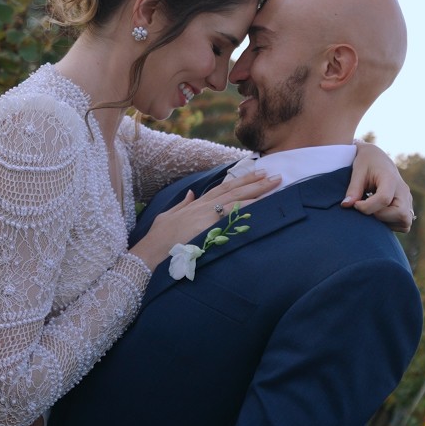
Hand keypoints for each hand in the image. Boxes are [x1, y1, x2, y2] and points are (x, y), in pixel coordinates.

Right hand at [130, 169, 280, 267]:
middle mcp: (202, 206)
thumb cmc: (158, 239)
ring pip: (236, 199)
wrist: (150, 252)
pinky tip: (262, 204)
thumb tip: (191, 193)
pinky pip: (232, 215)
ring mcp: (205, 215)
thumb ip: (182, 205)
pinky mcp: (207, 226)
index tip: (256, 172)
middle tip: (274, 174)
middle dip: (255, 181)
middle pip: (233, 190)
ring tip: (274, 183)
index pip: (222, 187)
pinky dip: (247, 208)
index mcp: (195, 205)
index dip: (240, 179)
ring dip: (257, 191)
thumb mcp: (168, 217)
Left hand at [343, 140, 414, 231]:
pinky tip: (379, 214)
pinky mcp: (407, 206)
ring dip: (387, 222)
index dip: (367, 206)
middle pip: (400, 213)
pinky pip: (404, 223)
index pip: (384, 199)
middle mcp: (403, 190)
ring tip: (372, 211)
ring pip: (405, 221)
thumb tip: (346, 205)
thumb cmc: (366, 163)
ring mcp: (407, 199)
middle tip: (366, 209)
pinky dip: (392, 224)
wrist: (378, 158)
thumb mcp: (358, 172)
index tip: (355, 204)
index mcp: (390, 179)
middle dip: (381, 217)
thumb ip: (353, 189)